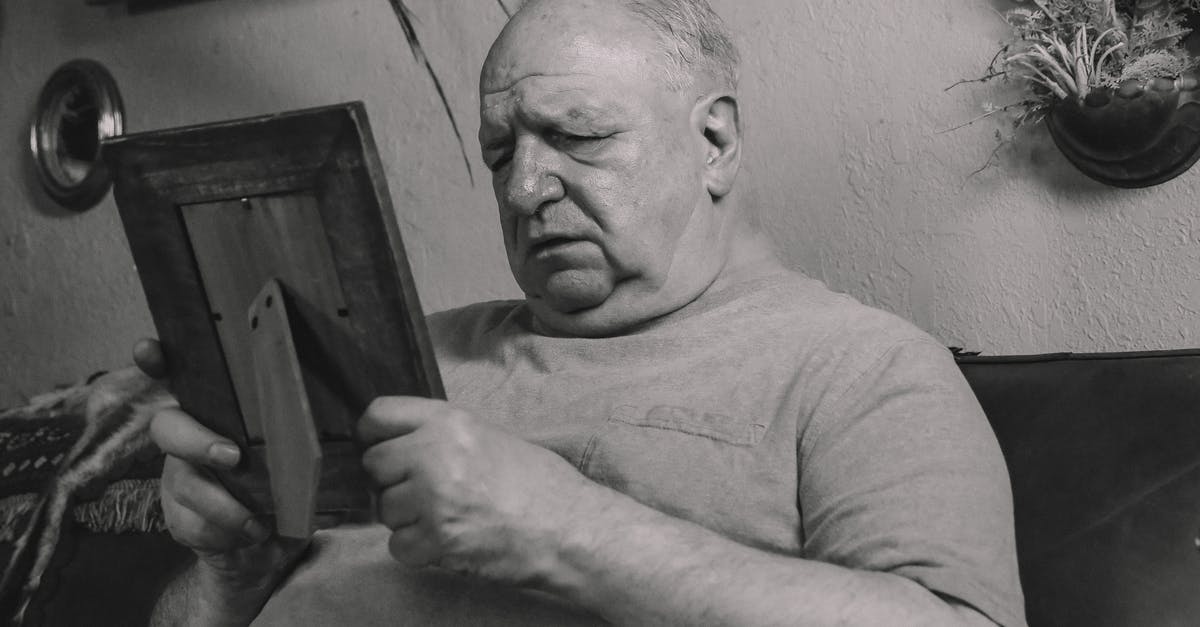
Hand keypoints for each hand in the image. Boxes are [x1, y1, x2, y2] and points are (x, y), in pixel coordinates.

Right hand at [137, 339, 306, 607]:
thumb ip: (304, 423)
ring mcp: (181, 477)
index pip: (180, 375)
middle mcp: (191, 436)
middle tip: (232, 456)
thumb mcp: (302, 446)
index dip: (157, 361)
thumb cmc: (289, 480)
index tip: (150, 351)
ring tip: (257, 518)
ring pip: (184, 482)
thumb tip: (338, 405)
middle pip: (169, 427)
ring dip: (223, 501)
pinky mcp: (181, 517)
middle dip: (196, 441)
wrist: (271, 544)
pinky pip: (194, 522)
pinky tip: (255, 531)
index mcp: (220, 409)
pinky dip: (229, 529)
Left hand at [358, 397, 597, 586]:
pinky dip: (417, 550)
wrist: (568, 528)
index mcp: (449, 421)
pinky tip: (447, 541)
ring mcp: (433, 498)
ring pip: (384, 509)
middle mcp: (435, 454)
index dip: (373, 434)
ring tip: (446, 517)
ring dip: (407, 519)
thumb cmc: (539, 484)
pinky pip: (398, 546)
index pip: (378, 414)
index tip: (381, 447)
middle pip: (374, 465)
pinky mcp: (437, 539)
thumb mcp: (489, 436)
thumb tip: (401, 443)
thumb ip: (442, 434)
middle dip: (392, 482)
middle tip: (424, 492)